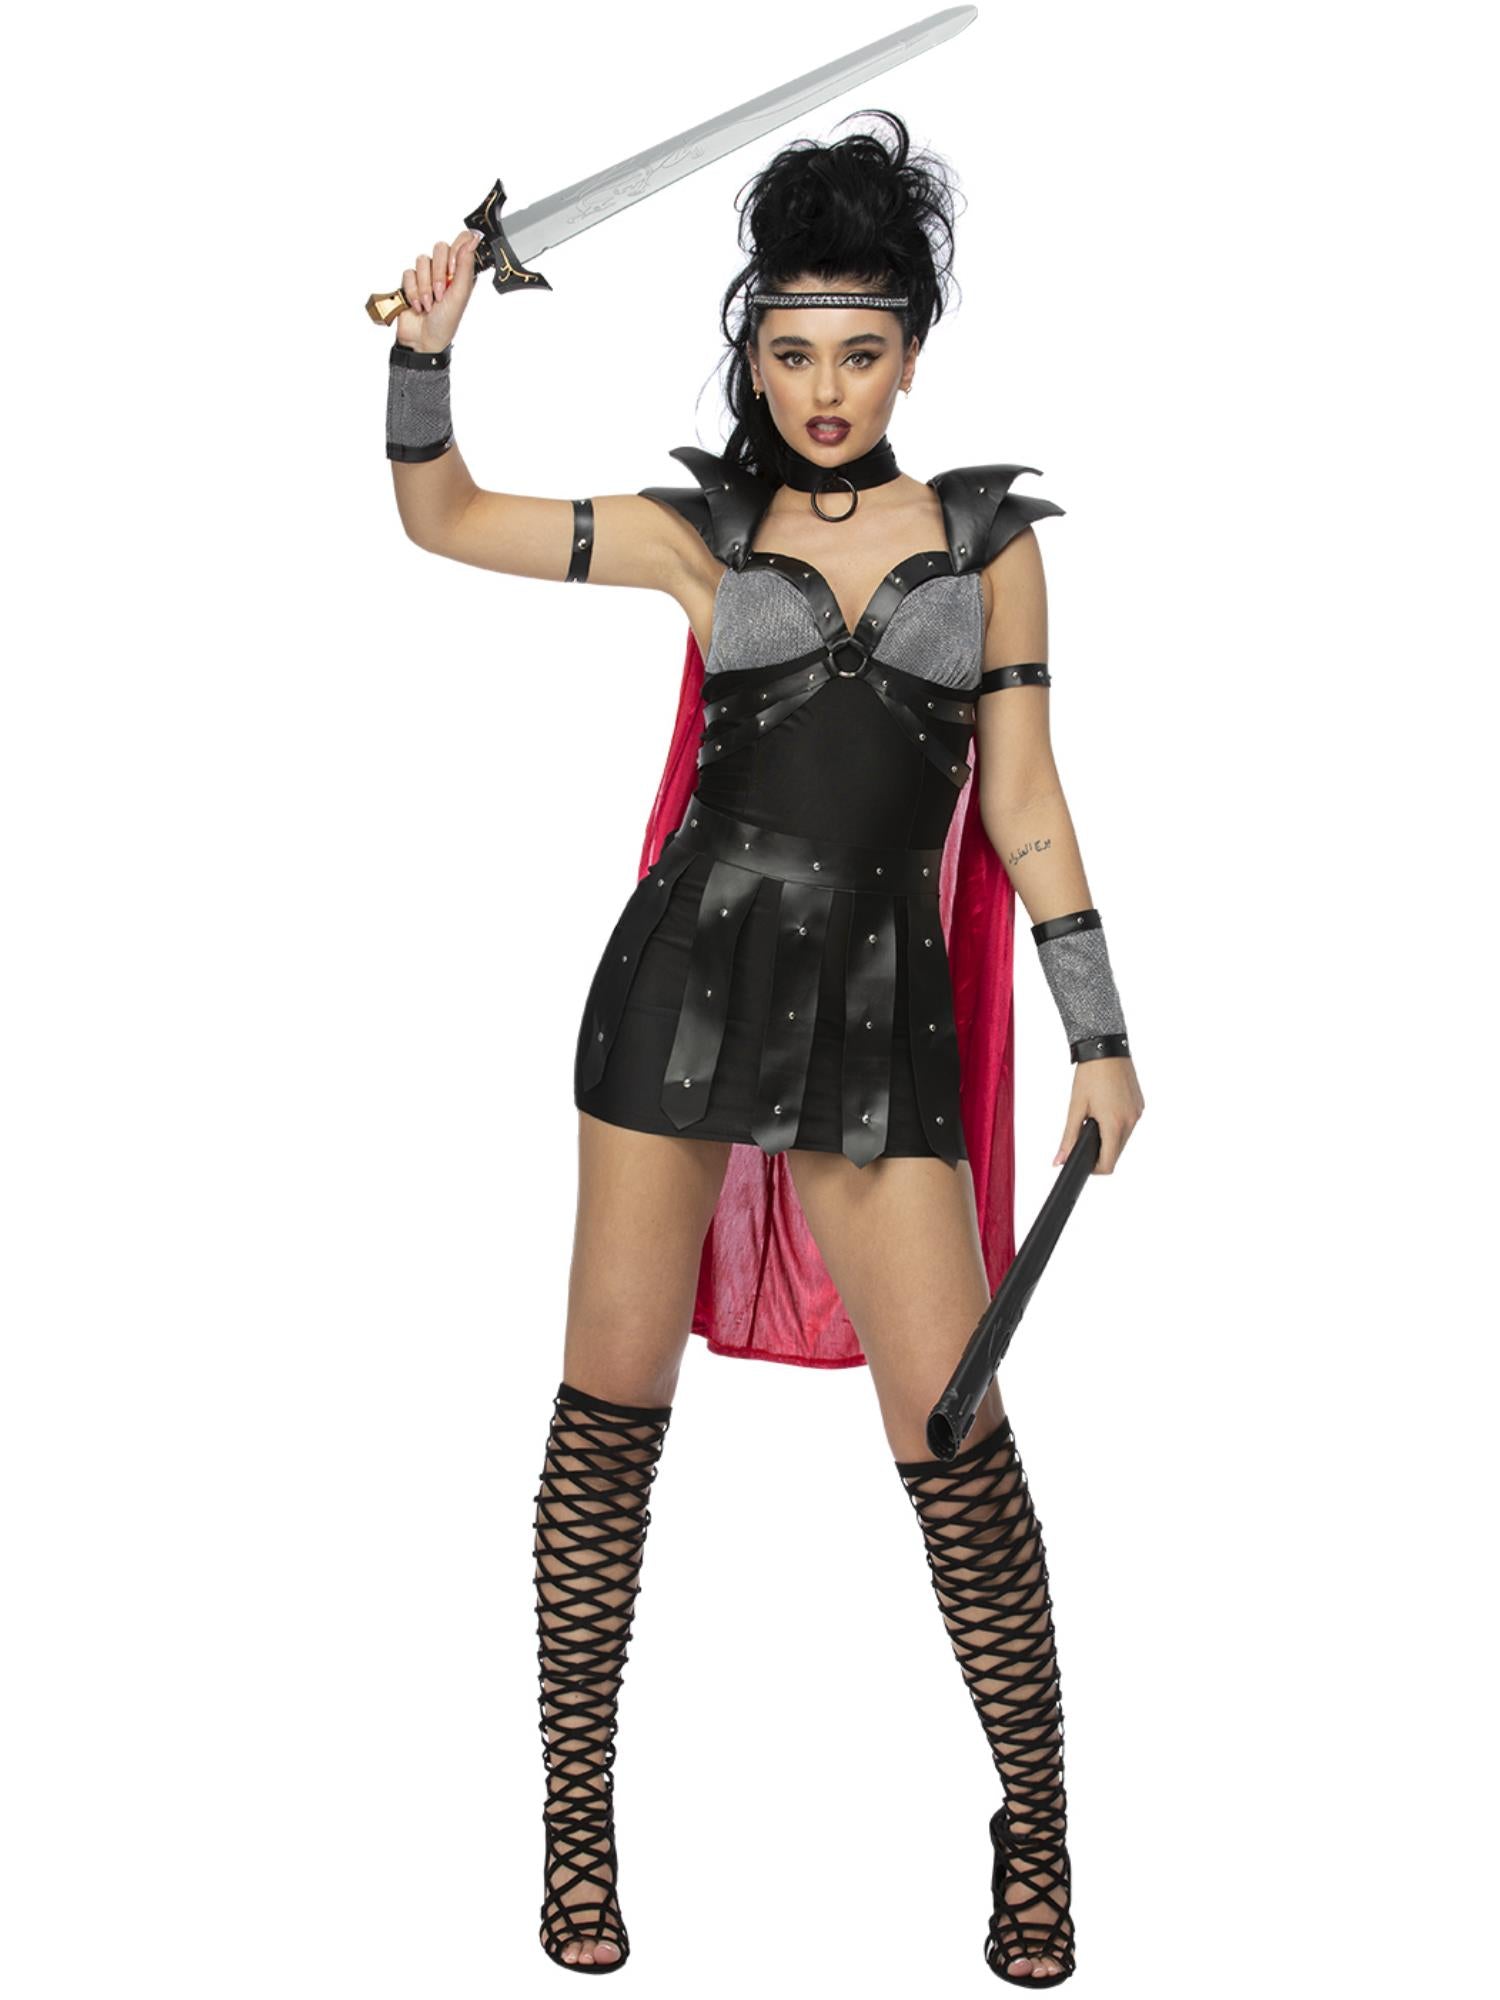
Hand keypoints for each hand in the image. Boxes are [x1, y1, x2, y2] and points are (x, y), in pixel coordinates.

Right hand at [393, 229, 482, 352]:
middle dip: (438, 274)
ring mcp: (426, 274)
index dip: (455, 251)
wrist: (424, 340)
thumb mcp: (460, 294)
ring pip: (422, 261)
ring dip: (425, 287)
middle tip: (440, 294)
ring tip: (429, 304)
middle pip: (439, 248)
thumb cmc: (446, 322)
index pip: (462, 241)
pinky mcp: (410, 281)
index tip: (452, 270)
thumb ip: (466, 265)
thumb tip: (474, 239)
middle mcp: (444, 269)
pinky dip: (413, 292)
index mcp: (461, 272)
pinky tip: (418, 305)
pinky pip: (408, 273)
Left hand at [1054, 1055, 1143, 1172]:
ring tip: (1094, 1118)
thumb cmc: (1090, 1075)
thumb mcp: (1075, 1108)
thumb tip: (1059, 1160)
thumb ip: (1068, 1138)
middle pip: (1116, 1152)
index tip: (1082, 1161)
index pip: (1108, 1164)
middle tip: (1084, 1134)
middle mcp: (1130, 1121)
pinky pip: (1129, 1124)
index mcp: (1114, 1125)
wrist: (1105, 1048)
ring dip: (1109, 1136)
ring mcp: (1137, 1113)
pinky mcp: (1140, 1105)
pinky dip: (1117, 1124)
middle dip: (1100, 1150)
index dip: (1094, 1168)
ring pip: (1123, 1139)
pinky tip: (1105, 1109)